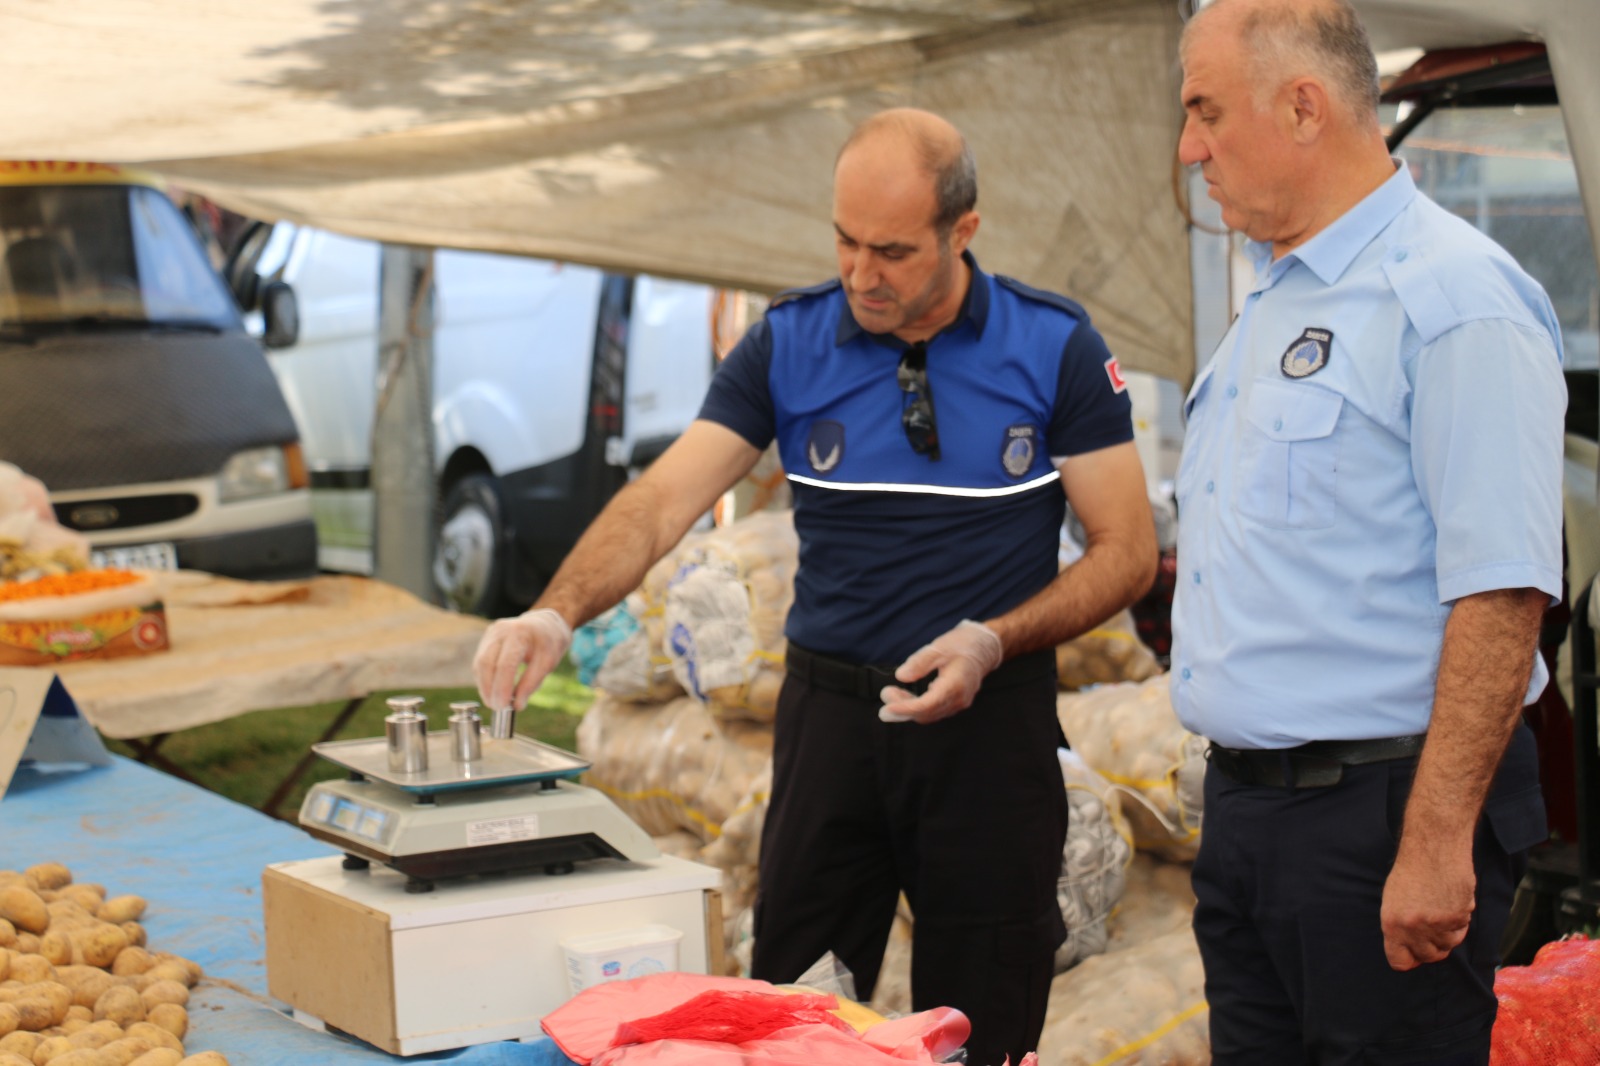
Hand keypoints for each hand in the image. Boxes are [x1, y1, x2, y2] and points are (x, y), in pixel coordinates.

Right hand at [473, 608, 573, 712]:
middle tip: (496, 707)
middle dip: (489, 688)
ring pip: (480, 664)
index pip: (506, 663)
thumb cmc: (548, 643)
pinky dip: (485, 679)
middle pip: (486, 663)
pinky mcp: (486, 640)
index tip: (502, 706)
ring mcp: (491, 634)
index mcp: (520, 633)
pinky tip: (491, 691)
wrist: (544, 624)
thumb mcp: (548, 662)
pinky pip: (480, 662)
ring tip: (494, 702)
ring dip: (484, 686)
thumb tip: (517, 705)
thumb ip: (532, 683)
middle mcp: (501, 631)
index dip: (502, 687)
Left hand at [878, 620, 1002, 724]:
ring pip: (929, 714)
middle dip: (902, 708)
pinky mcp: (956, 702)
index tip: (887, 707)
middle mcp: (958, 699)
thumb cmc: (963, 644)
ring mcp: (958, 703)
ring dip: (908, 708)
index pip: (926, 705)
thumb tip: (901, 675)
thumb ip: (919, 663)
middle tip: (885, 694)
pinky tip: (907, 696)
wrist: (985, 646)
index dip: (905, 708)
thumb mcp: (939, 647)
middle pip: (925, 713)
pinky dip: (918, 706)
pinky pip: (934, 710)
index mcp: (954, 685)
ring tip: (891, 694)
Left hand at [1380, 842, 1475, 969]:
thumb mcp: (1393, 900)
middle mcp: (1413, 928)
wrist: (1433, 848)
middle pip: (1428, 956)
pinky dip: (1459, 921)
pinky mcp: (1459, 917)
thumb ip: (1400, 927)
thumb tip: (1410, 950)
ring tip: (1441, 909)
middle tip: (1432, 929)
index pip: (1399, 961)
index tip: (1414, 955)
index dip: (1409, 959)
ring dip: (1447, 933)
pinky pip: (1461, 930)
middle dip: (1432, 947)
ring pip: (1448, 945)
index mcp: (1392, 924)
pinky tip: (1452, 902)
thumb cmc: (1411, 871)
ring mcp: (1437, 924)